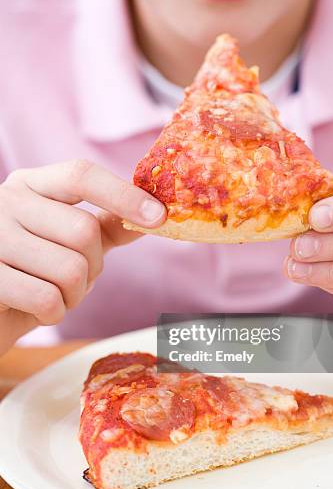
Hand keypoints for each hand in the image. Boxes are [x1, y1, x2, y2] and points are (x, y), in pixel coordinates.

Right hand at [0, 159, 165, 352]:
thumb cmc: (31, 272)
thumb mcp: (67, 241)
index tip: (159, 217)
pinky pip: (46, 299)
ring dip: (73, 295)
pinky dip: (53, 313)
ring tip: (52, 294)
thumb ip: (105, 225)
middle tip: (75, 280)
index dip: (123, 195)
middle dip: (93, 267)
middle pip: (84, 231)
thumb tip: (156, 215)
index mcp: (30, 185)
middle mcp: (6, 201)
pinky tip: (35, 309)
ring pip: (70, 269)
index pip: (81, 175)